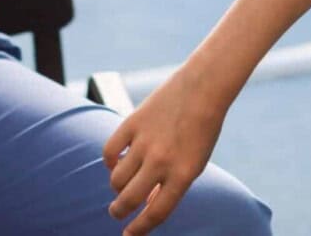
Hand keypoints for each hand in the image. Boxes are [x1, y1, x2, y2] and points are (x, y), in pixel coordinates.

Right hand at [103, 67, 228, 234]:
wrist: (202, 89)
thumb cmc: (201, 130)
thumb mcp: (195, 163)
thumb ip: (172, 185)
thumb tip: (146, 203)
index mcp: (183, 174)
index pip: (156, 213)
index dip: (140, 229)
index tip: (129, 235)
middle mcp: (162, 161)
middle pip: (130, 199)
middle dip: (119, 211)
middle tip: (116, 212)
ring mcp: (145, 142)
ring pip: (117, 178)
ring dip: (116, 188)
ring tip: (120, 187)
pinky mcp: (132, 123)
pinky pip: (110, 151)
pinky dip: (109, 162)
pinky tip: (114, 165)